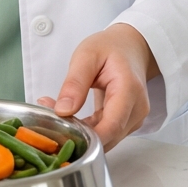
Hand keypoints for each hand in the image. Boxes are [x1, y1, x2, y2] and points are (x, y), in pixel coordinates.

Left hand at [37, 23, 158, 150]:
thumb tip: (62, 111)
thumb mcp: (87, 56)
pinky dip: (88, 130)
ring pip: (107, 138)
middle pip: (108, 136)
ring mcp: (134, 118)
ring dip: (82, 133)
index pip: (112, 125)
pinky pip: (107, 134)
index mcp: (129, 89)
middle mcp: (136, 109)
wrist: (130, 47)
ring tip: (58, 113)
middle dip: (79, 134)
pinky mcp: (128, 123)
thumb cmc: (110, 48)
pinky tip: (72, 119)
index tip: (63, 133)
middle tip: (50, 115)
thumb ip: (75, 83)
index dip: (89, 137)